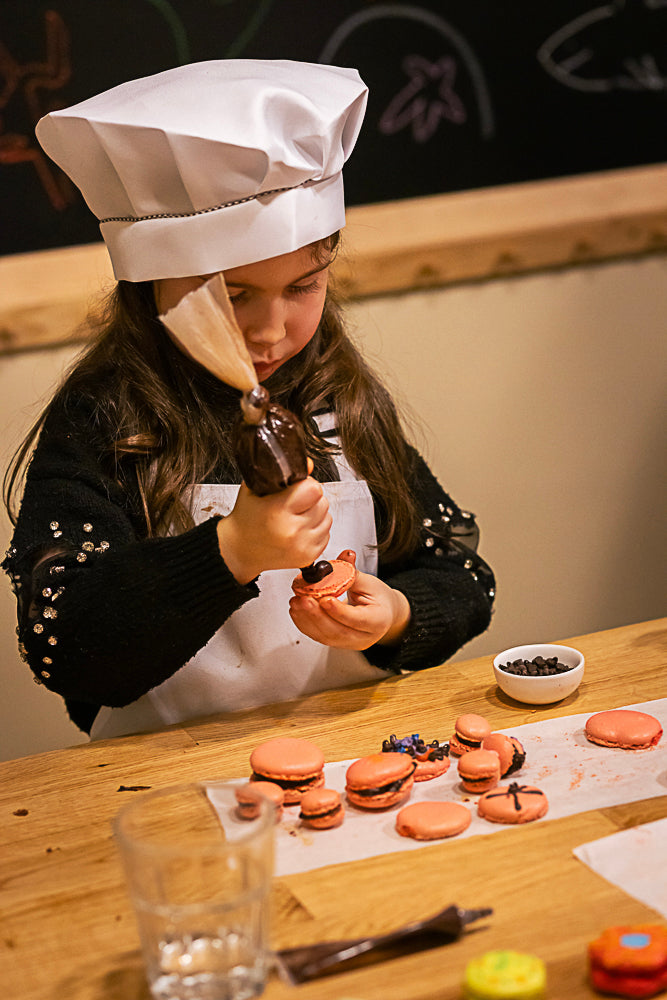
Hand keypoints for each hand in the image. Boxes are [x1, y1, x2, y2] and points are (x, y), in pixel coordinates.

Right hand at [217, 473, 331, 583]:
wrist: (239, 550)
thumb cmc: (246, 518)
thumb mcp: (256, 488)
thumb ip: (284, 473)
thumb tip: (310, 464)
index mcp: (277, 511)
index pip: (314, 488)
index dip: (305, 485)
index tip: (296, 489)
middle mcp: (291, 531)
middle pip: (323, 502)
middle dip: (311, 500)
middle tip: (293, 505)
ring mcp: (301, 546)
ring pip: (327, 518)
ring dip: (315, 515)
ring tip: (295, 518)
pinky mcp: (308, 557)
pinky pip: (326, 534)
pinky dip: (315, 530)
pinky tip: (298, 530)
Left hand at [289, 563, 410, 649]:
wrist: (383, 613)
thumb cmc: (379, 598)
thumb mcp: (370, 583)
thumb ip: (352, 572)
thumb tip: (344, 558)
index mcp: (378, 621)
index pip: (357, 620)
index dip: (339, 611)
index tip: (325, 599)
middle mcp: (363, 637)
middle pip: (338, 631)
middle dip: (316, 615)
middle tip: (303, 599)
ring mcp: (349, 643)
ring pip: (325, 636)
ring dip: (307, 619)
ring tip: (296, 602)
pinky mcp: (337, 643)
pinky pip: (318, 636)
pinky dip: (305, 623)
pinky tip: (297, 610)